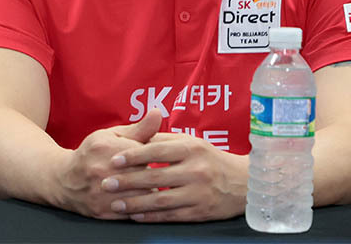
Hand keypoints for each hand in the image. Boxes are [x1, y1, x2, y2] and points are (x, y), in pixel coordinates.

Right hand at [53, 109, 161, 218]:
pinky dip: (142, 210)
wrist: (64, 180)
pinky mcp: (104, 211)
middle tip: (167, 178)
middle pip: (147, 178)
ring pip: (142, 199)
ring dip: (153, 196)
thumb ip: (139, 129)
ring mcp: (103, 193)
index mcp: (109, 148)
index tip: (168, 160)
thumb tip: (159, 113)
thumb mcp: (112, 136)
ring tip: (158, 191)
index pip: (148, 154)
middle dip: (159, 178)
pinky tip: (146, 205)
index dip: (161, 158)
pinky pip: (132, 214)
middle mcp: (104, 170)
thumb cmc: (92, 154)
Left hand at [99, 130, 247, 221]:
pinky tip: (136, 215)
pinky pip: (172, 215)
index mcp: (190, 149)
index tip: (112, 160)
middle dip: (127, 181)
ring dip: (136, 203)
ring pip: (161, 200)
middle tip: (106, 183)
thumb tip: (134, 135)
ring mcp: (199, 193)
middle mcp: (196, 170)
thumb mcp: (190, 142)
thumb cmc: (210, 158)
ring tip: (115, 204)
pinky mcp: (202, 212)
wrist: (245, 182)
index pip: (156, 151)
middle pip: (155, 177)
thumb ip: (161, 138)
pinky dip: (152, 216)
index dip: (132, 156)